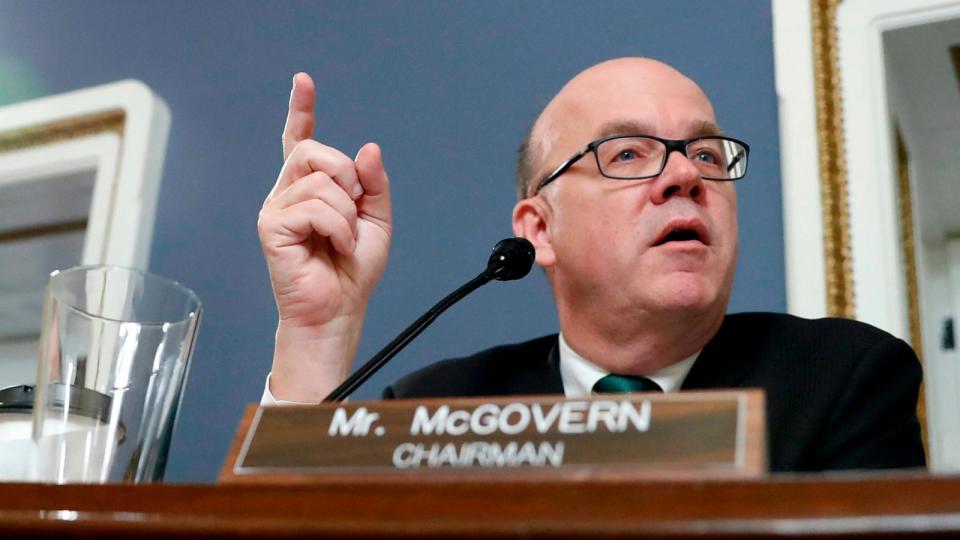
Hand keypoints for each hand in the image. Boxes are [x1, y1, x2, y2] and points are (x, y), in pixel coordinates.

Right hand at [257, 73, 391, 400]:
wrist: (338, 310)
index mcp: (310, 188)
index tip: (303, 82)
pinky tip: (335, 245)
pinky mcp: (272, 227)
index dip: (301, 110)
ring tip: (343, 240)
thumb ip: (373, 183)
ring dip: (347, 213)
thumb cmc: (351, 271)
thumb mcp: (376, 221)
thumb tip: (368, 149)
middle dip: (347, 178)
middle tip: (353, 212)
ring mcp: (276, 208)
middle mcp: (288, 193)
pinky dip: (338, 227)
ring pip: (321, 182)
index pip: (301, 140)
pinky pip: (314, 207)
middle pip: (316, 151)